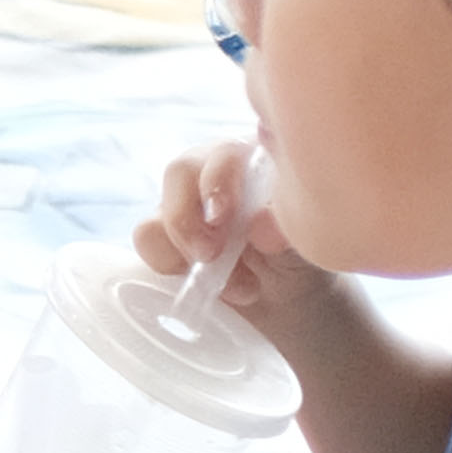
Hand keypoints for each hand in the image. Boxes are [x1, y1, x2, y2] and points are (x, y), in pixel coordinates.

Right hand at [134, 137, 329, 340]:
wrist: (288, 297)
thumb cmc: (299, 257)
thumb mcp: (303, 244)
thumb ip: (283, 228)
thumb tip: (259, 226)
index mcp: (252, 161)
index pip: (225, 155)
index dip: (218, 183)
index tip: (222, 219)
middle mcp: (212, 175)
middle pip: (179, 173)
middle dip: (188, 219)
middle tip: (209, 255)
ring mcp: (184, 206)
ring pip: (156, 214)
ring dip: (185, 253)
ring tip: (235, 286)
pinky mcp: (164, 237)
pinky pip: (148, 242)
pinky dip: (171, 265)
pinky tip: (207, 285)